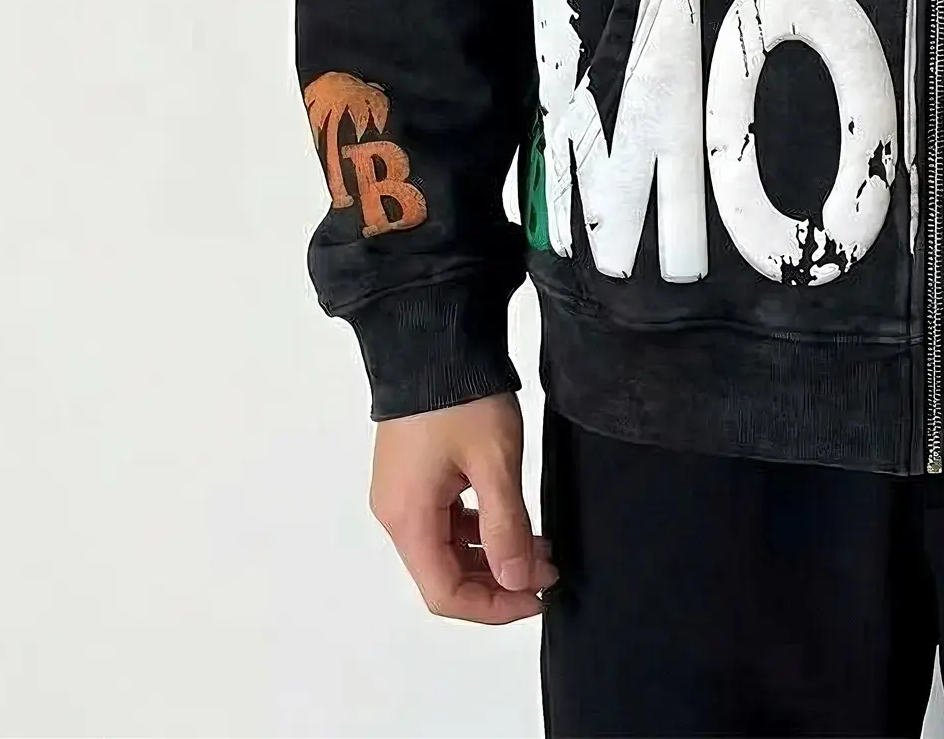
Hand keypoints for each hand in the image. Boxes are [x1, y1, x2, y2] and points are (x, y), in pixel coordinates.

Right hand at [369, 394, 558, 623]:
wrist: (434, 336)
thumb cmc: (461, 396)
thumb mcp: (495, 460)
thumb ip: (505, 525)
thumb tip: (516, 581)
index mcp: (408, 519)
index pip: (445, 593)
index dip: (493, 607)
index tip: (536, 596)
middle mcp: (396, 513)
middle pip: (444, 574)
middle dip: (498, 580)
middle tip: (547, 569)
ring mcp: (403, 491)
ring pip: (447, 546)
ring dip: (492, 552)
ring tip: (540, 545)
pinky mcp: (415, 472)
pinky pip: (445, 518)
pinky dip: (479, 526)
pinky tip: (512, 517)